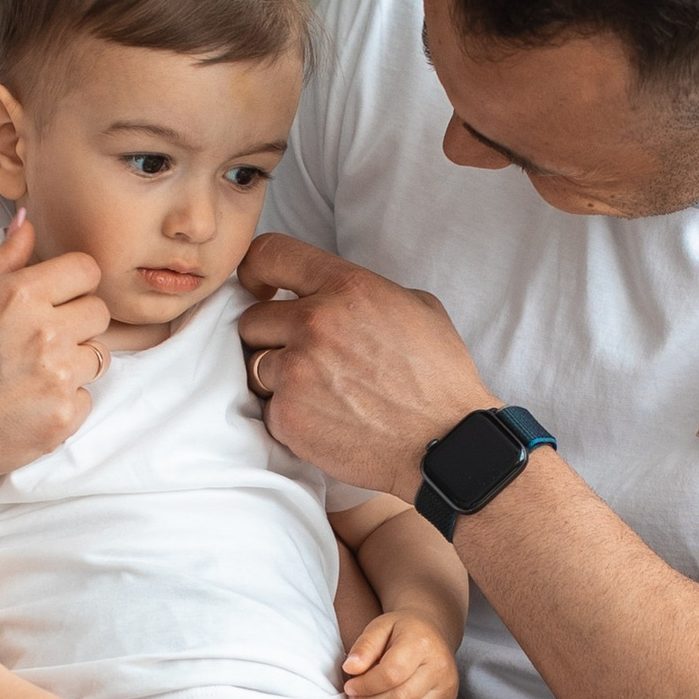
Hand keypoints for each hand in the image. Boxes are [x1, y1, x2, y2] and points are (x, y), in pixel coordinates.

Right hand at [0, 210, 109, 489]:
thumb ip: (0, 260)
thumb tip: (27, 222)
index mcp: (19, 295)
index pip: (86, 269)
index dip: (74, 283)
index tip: (58, 298)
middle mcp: (45, 332)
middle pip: (99, 312)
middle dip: (77, 322)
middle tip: (41, 340)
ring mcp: (58, 377)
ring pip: (98, 356)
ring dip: (74, 363)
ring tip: (33, 374)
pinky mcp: (65, 416)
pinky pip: (87, 398)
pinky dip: (65, 402)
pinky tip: (31, 404)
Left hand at [238, 233, 494, 496]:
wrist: (447, 443)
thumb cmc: (439, 377)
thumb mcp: (416, 307)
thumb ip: (362, 290)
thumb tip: (330, 291)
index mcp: (346, 287)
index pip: (269, 255)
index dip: (257, 271)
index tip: (262, 288)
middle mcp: (315, 324)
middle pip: (251, 319)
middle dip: (271, 336)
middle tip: (303, 356)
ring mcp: (297, 372)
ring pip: (255, 366)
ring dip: (278, 378)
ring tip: (317, 391)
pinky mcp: (289, 417)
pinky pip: (267, 408)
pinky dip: (289, 415)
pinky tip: (324, 419)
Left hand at [341, 610, 459, 698]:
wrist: (432, 631)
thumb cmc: (401, 629)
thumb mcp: (379, 626)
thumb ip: (364, 646)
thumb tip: (350, 669)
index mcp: (421, 642)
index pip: (391, 674)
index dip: (366, 685)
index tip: (349, 686)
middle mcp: (439, 665)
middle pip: (400, 697)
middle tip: (353, 698)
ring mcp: (446, 683)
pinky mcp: (448, 697)